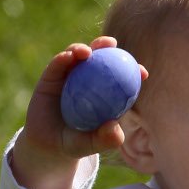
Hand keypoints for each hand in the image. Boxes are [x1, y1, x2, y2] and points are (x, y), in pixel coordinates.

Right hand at [11, 36, 148, 188]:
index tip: (142, 72)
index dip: (133, 70)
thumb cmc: (75, 143)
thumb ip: (104, 139)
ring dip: (84, 49)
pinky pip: (58, 64)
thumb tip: (114, 128)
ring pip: (79, 55)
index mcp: (106, 93)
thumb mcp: (90, 144)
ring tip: (87, 52)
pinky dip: (63, 57)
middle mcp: (90, 79)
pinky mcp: (52, 75)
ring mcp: (71, 75)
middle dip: (108, 46)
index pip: (122, 77)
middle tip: (112, 44)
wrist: (46, 144)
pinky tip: (68, 57)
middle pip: (101, 57)